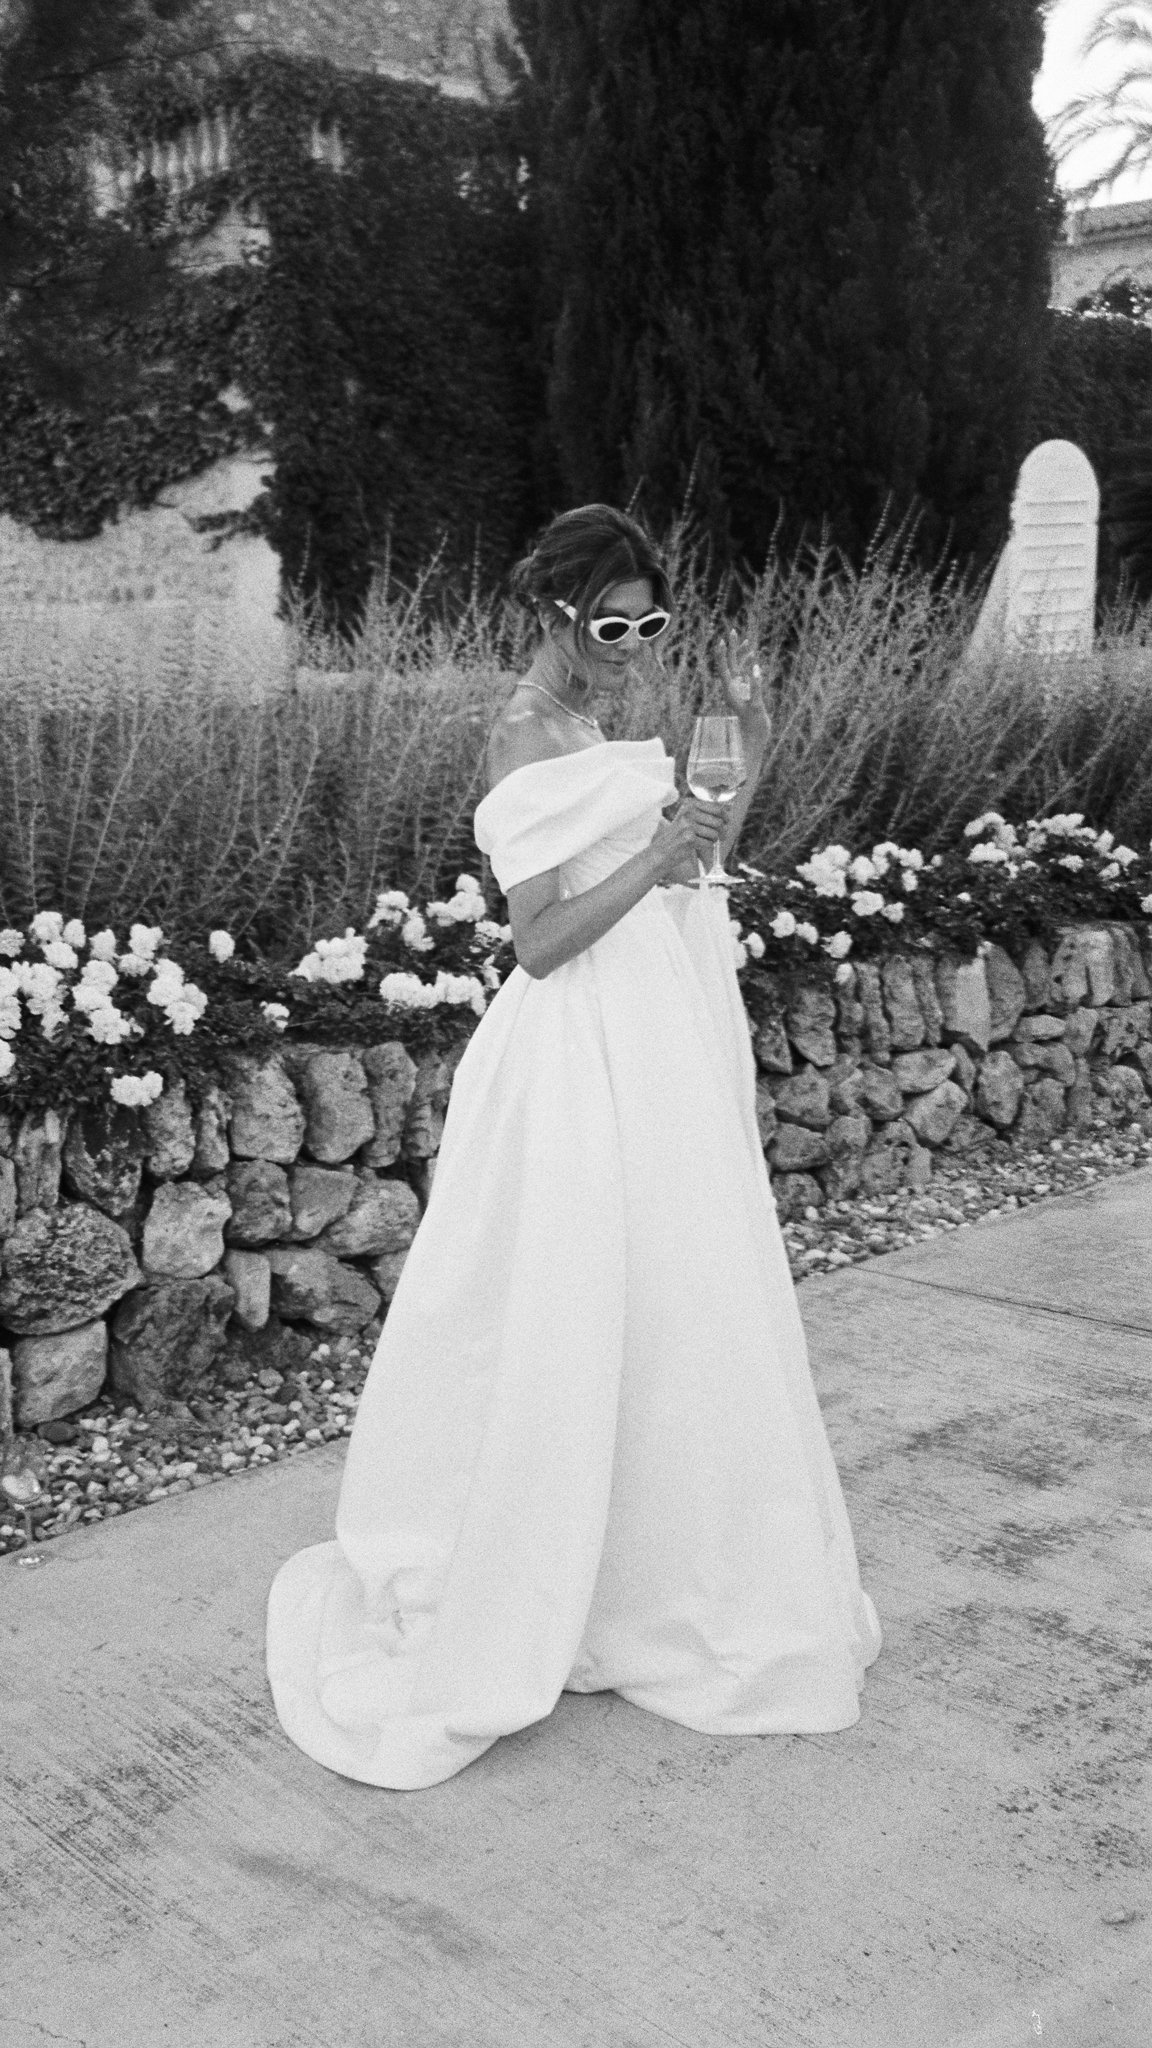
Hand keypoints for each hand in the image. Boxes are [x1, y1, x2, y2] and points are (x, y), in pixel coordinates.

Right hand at [648, 798, 729, 884]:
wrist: (661, 851)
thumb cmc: (678, 835)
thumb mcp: (690, 818)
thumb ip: (708, 812)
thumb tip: (730, 807)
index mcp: (690, 804)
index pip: (718, 808)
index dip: (726, 816)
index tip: (727, 822)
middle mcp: (689, 812)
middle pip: (718, 822)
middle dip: (722, 831)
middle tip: (721, 836)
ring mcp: (688, 824)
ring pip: (715, 834)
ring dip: (713, 840)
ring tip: (704, 841)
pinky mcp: (689, 838)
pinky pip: (709, 843)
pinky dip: (706, 846)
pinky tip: (697, 846)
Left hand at [717, 629, 770, 752]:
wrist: (754, 737)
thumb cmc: (755, 725)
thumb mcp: (756, 706)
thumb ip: (756, 687)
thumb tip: (756, 668)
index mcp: (730, 691)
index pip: (724, 669)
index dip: (723, 655)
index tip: (723, 641)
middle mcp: (731, 688)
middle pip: (729, 664)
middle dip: (731, 648)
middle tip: (732, 631)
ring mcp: (737, 689)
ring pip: (736, 666)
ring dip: (740, 653)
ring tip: (745, 639)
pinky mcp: (743, 690)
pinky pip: (743, 672)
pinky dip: (747, 663)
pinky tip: (752, 655)